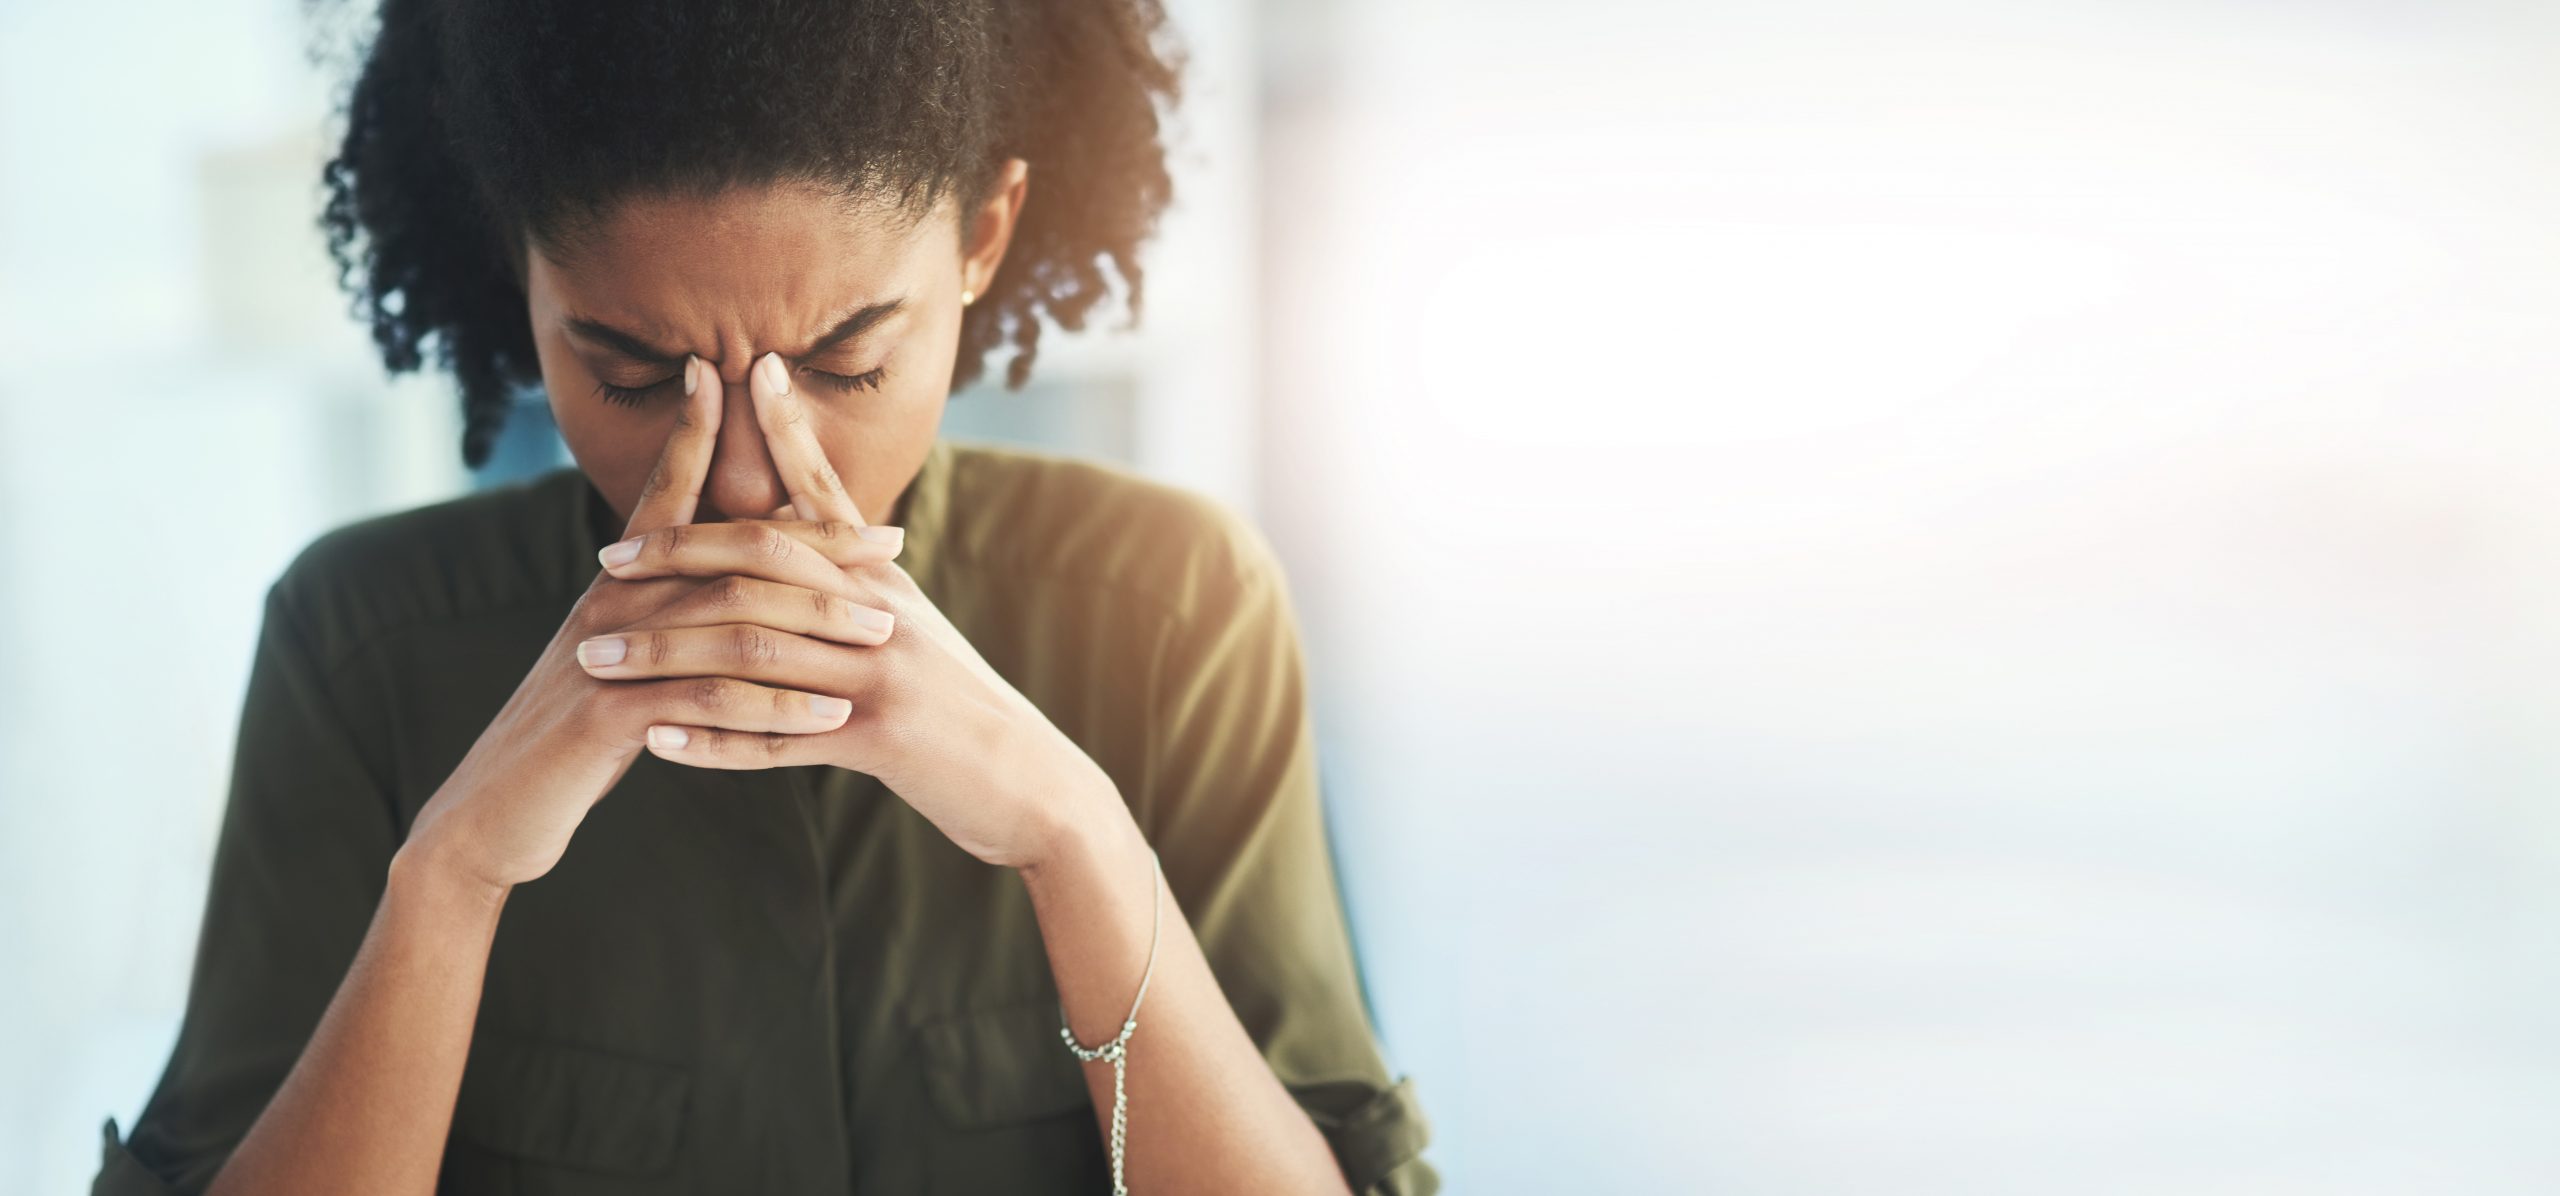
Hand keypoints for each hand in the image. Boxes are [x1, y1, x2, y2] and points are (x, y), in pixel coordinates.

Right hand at [402, 355, 907, 892]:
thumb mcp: (623, 657)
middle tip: (892, 545)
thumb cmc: (576, 732)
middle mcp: (613, 602)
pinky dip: (776, 709)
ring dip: (816, 626)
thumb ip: (667, 610)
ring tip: (884, 634)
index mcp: (619, 582)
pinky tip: (832, 719)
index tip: (739, 376)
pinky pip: (710, 701)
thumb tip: (727, 570)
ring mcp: (609, 656)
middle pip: (730, 550)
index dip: (697, 431)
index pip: (668, 489)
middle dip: (818, 545)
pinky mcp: (608, 716)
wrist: (497, 808)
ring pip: (732, 623)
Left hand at [580, 351, 1125, 870]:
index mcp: (887, 581)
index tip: (746, 373)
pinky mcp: (881, 739)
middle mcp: (883, 613)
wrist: (1036, 785)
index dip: (788, 433)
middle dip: (677, 556)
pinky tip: (656, 744)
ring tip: (599, 660)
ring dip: (666, 655)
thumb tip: (812, 539)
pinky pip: (778, 737)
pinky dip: (713, 742)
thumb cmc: (967, 712)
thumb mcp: (921, 631)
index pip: (827, 495)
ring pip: (752, 650)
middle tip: (605, 561)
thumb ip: (863, 584)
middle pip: (764, 563)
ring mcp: (883, 674)